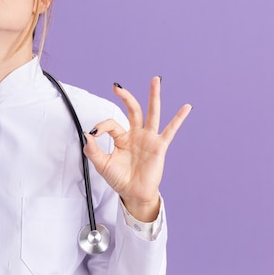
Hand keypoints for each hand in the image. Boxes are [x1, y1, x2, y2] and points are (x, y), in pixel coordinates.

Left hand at [83, 77, 191, 221]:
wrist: (133, 194)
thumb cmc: (119, 179)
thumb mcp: (102, 164)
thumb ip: (92, 150)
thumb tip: (87, 134)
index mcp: (122, 138)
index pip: (111, 124)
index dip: (101, 126)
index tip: (94, 133)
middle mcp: (136, 135)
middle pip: (133, 110)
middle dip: (126, 97)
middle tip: (116, 86)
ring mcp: (148, 139)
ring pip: (152, 113)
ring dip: (153, 96)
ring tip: (155, 80)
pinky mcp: (159, 147)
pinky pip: (170, 130)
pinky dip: (179, 119)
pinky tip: (186, 107)